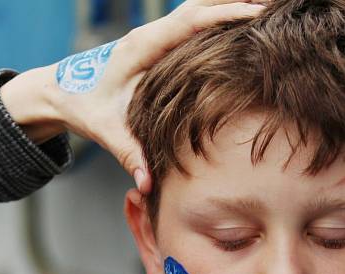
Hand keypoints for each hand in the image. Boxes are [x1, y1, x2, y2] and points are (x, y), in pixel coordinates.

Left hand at [0, 0, 265, 192]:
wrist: (65, 91)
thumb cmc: (87, 108)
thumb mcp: (106, 132)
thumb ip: (129, 156)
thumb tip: (145, 184)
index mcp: (142, 47)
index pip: (190, 22)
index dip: (225, 15)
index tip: (258, 13)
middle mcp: (152, 33)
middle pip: (203, 4)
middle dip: (240, 1)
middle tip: (280, 4)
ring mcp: (157, 33)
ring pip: (202, 7)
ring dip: (233, 4)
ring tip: (273, 6)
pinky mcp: (162, 40)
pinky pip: (198, 20)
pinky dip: (222, 14)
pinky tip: (248, 19)